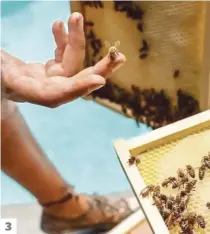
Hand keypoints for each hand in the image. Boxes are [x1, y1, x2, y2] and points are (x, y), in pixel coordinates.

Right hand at [1, 12, 125, 107]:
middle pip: (74, 83)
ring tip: (76, 17)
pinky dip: (64, 41)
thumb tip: (31, 73)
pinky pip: (63, 57)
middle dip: (97, 70)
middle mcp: (42, 89)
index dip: (76, 89)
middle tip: (120, 59)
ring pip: (72, 66)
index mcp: (26, 91)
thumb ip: (5, 73)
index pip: (55, 95)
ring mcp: (48, 80)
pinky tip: (60, 25)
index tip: (99, 80)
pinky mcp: (50, 72)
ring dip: (76, 41)